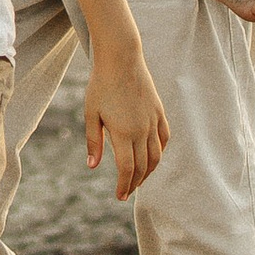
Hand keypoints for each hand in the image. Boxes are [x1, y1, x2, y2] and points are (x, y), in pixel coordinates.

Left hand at [84, 54, 169, 202]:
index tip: (120, 196)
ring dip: (148, 172)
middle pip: (142, 166)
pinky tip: (153, 157)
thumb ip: (93, 141)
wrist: (122, 58)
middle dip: (134, 183)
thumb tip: (92, 166)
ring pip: (156, 155)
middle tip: (127, 193)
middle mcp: (142, 130)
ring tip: (139, 180)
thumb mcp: (91, 113)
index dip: (124, 185)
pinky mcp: (159, 111)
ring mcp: (153, 121)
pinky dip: (159, 152)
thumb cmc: (101, 85)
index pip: (126, 169)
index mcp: (123, 132)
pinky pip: (164, 138)